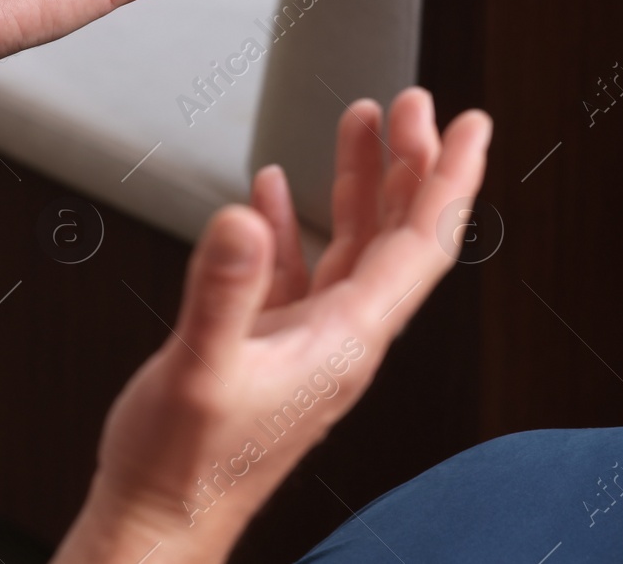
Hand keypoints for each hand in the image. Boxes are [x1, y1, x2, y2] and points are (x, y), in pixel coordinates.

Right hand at [52, 90, 492, 563]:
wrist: (157, 517)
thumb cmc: (182, 464)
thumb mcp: (200, 369)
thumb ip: (223, 291)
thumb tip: (247, 214)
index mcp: (342, 341)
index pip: (418, 245)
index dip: (448, 178)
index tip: (466, 123)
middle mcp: (336, 340)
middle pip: (394, 236)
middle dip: (409, 164)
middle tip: (412, 104)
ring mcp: (303, 344)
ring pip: (349, 247)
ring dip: (358, 184)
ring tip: (358, 127)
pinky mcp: (264, 349)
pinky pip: (297, 273)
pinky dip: (294, 225)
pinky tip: (276, 198)